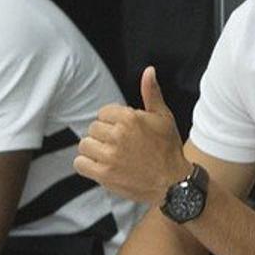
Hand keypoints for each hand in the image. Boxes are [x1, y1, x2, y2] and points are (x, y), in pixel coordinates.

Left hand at [74, 66, 185, 207]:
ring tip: (108, 156)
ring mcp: (110, 156)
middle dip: (104, 136)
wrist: (174, 183)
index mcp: (130, 118)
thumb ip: (151, 93)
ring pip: (85, 145)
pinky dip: (86, 165)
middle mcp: (118, 135)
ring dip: (94, 150)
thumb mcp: (164, 117)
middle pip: (93, 128)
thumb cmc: (169, 150)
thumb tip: (149, 71)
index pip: (103, 113)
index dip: (112, 122)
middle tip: (119, 146)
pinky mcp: (105, 174)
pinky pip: (80, 164)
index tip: (123, 132)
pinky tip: (100, 165)